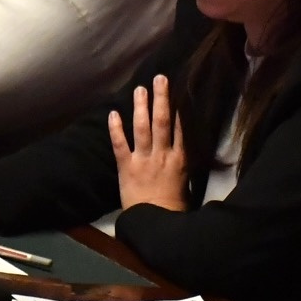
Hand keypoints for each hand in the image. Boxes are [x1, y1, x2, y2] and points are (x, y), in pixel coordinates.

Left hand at [110, 75, 187, 210]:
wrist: (156, 222)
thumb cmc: (175, 206)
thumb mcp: (187, 183)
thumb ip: (183, 164)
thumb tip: (182, 151)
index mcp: (180, 158)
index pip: (181, 127)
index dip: (179, 107)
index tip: (177, 90)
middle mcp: (163, 154)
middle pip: (163, 121)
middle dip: (161, 98)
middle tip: (159, 78)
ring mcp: (144, 159)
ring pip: (142, 128)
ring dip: (141, 106)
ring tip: (140, 89)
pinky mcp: (126, 167)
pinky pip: (120, 144)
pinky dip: (115, 129)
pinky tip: (113, 113)